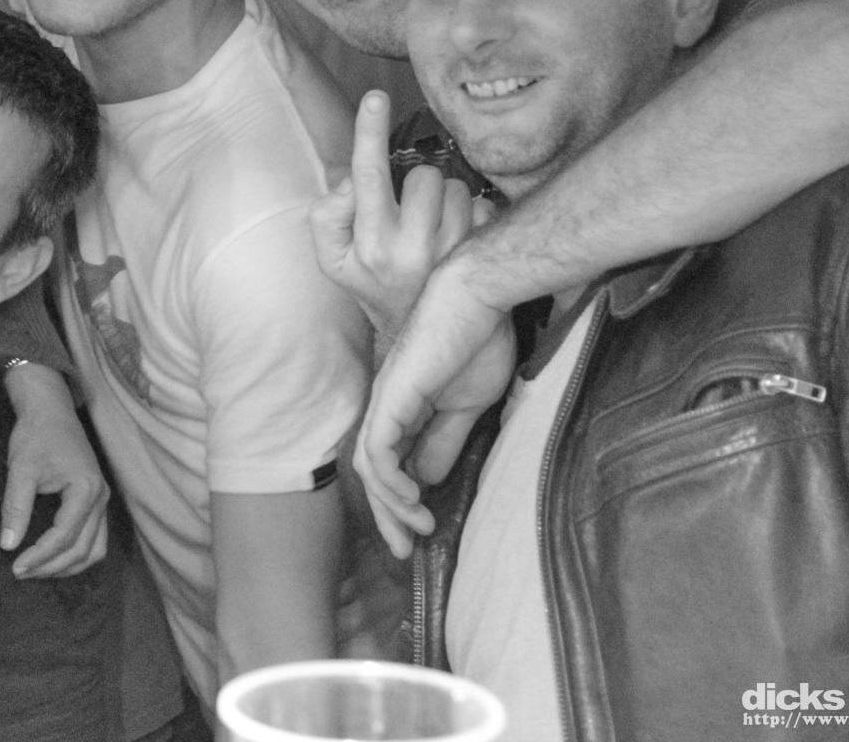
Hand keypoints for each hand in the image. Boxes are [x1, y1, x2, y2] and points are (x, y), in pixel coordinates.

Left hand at [0, 365, 108, 577]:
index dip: (40, 556)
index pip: (64, 536)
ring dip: (67, 566)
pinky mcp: (97, 501)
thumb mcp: (21, 469)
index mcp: (86, 489)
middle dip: (51, 566)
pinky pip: (95, 539)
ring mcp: (102, 500)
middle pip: (82, 549)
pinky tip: (54, 558)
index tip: (15, 567)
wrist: (50, 411)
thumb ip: (16, 507)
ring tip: (37, 570)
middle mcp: (101, 498)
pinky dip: (77, 554)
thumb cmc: (36, 436)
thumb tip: (8, 545)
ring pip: (94, 549)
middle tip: (21, 572)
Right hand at [311, 91, 487, 339]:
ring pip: (456, 187)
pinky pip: (484, 206)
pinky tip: (458, 241)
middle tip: (409, 215)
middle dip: (415, 185)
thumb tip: (351, 182)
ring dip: (447, 200)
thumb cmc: (373, 285)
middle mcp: (408, 252)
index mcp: (366, 246)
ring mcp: (448, 256)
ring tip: (434, 230)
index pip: (366, 177)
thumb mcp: (333, 258)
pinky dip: (474, 216)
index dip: (369, 133)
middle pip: (421, 175)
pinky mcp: (480, 258)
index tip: (376, 96)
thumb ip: (328, 216)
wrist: (422, 344)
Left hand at [352, 258, 514, 556]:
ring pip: (370, 467)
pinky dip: (391, 482)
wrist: (478, 298)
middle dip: (387, 516)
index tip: (422, 534)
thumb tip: (431, 480)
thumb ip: (445, 441)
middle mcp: (386, 408)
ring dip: (390, 505)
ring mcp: (386, 402)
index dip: (400, 504)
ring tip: (417, 529)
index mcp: (403, 409)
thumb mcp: (466, 406)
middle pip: (372, 473)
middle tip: (405, 551)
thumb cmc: (476, 342)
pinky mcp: (393, 398)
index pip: (390, 466)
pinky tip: (413, 500)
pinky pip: (378, 452)